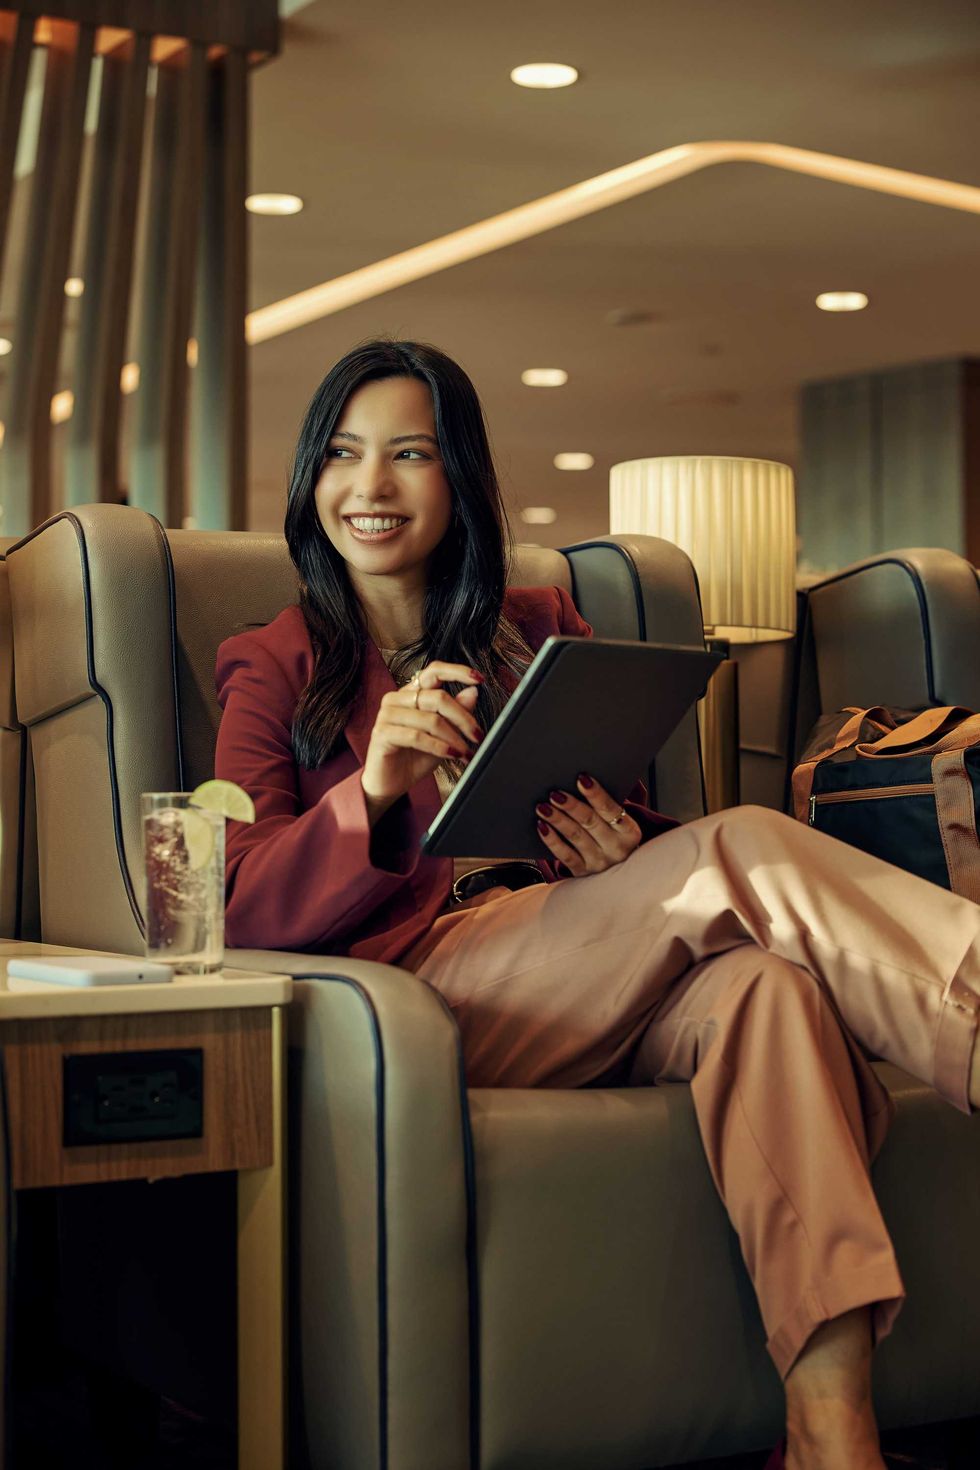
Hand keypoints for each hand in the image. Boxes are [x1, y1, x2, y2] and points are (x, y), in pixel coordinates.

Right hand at [362, 661, 483, 825]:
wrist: (390, 784)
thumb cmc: (415, 758)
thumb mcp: (443, 735)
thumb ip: (455, 713)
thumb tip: (473, 692)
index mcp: (411, 693)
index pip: (434, 671)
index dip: (458, 672)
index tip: (479, 679)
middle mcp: (397, 699)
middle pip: (438, 697)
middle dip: (463, 718)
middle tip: (477, 735)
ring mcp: (387, 715)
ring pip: (430, 719)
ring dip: (454, 737)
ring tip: (465, 752)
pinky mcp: (382, 733)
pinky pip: (417, 736)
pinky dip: (439, 747)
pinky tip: (451, 755)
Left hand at [535, 774, 640, 875]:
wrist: (618, 871)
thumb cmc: (613, 834)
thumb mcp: (619, 823)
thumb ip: (606, 805)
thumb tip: (582, 780)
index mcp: (630, 832)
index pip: (611, 809)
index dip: (596, 794)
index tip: (581, 779)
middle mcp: (617, 849)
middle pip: (590, 822)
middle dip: (571, 806)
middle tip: (555, 793)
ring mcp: (600, 863)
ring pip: (576, 836)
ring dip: (557, 820)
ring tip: (543, 807)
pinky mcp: (583, 872)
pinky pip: (565, 855)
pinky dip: (552, 840)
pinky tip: (542, 827)